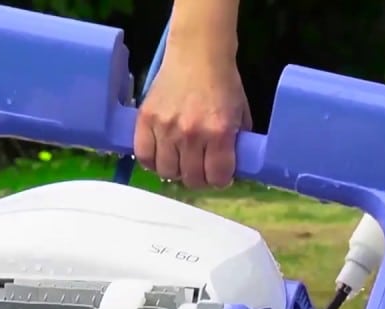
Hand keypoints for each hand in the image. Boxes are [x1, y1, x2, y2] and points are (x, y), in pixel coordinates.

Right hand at [133, 49, 251, 188]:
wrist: (198, 53)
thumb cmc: (223, 83)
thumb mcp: (241, 114)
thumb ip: (237, 144)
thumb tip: (233, 169)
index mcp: (219, 132)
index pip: (217, 178)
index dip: (221, 180)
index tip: (220, 175)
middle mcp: (191, 133)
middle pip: (192, 179)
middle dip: (199, 178)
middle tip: (200, 168)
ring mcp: (165, 127)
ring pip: (167, 172)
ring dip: (176, 171)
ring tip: (180, 160)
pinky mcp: (145, 119)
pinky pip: (144, 156)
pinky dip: (152, 161)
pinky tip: (162, 155)